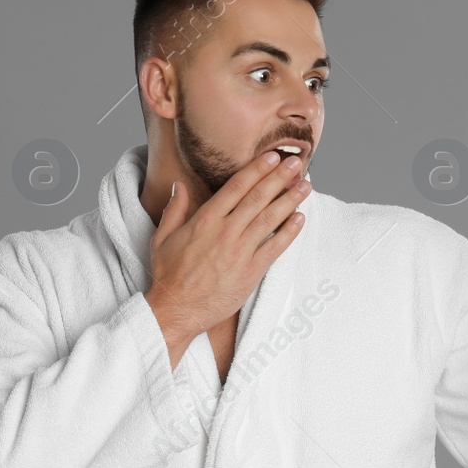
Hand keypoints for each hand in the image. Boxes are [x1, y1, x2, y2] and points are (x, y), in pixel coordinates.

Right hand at [145, 150, 311, 355]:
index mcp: (204, 220)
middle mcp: (225, 231)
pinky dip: (289, 232)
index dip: (257, 169)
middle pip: (258, 197)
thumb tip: (179, 185)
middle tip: (295, 162)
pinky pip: (275, 248)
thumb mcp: (162, 237)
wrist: (175, 310)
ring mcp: (240, 252)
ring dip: (290, 199)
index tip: (272, 157)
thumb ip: (174, 209)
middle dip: (279, 177)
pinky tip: (300, 218)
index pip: (236, 187)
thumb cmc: (168, 276)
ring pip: (270, 218)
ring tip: (305, 185)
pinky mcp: (250, 272)